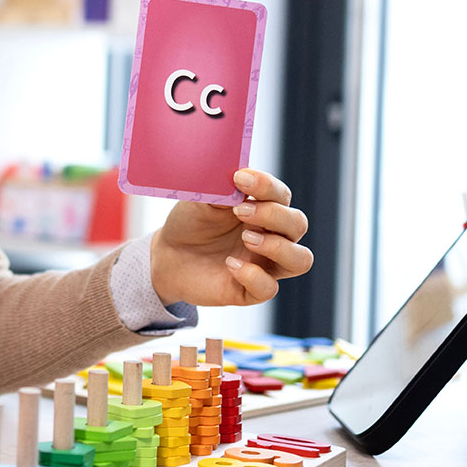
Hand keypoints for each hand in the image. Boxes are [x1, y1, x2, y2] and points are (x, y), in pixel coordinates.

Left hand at [149, 168, 311, 306]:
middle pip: (298, 224)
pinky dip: (254, 276)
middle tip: (240, 211)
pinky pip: (269, 288)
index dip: (267, 186)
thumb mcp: (201, 201)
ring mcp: (264, 264)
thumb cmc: (191, 223)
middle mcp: (271, 236)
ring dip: (278, 247)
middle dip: (273, 215)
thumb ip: (221, 189)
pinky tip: (230, 264)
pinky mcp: (250, 290)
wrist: (167, 254)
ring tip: (246, 238)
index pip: (281, 195)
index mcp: (262, 208)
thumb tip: (237, 177)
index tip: (240, 178)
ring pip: (300, 260)